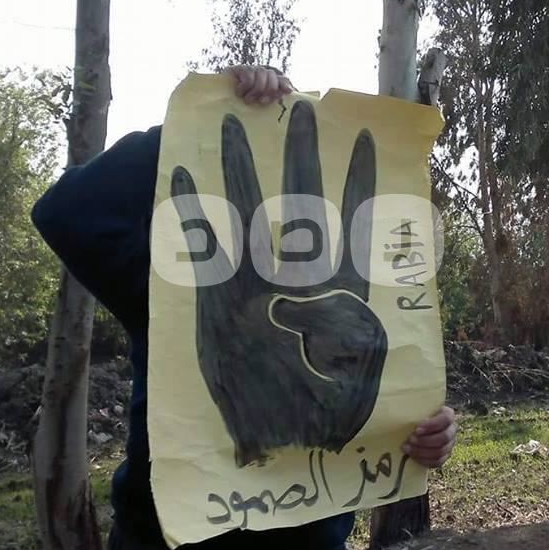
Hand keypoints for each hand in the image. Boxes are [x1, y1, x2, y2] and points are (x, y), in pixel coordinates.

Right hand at [171, 101, 383, 466]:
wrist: (282, 439)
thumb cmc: (330, 405)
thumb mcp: (360, 363)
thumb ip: (344, 321)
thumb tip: (299, 298)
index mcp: (340, 285)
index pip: (355, 218)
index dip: (363, 178)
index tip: (367, 136)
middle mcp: (296, 275)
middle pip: (301, 198)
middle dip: (300, 153)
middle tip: (299, 110)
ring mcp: (256, 284)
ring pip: (249, 212)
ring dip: (240, 168)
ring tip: (230, 124)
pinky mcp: (220, 304)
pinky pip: (205, 251)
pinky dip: (193, 216)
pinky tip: (180, 179)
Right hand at [221, 65, 293, 104]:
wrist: (218, 101)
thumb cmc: (241, 107)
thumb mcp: (260, 104)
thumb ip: (273, 97)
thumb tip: (291, 91)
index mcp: (269, 82)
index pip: (282, 79)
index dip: (285, 84)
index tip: (288, 92)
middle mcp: (261, 73)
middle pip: (273, 76)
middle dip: (269, 90)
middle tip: (261, 102)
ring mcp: (250, 69)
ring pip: (262, 75)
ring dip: (255, 91)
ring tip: (248, 100)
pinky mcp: (239, 68)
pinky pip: (249, 76)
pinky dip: (245, 87)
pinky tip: (239, 92)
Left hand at [403, 406, 456, 468]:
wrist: (412, 428)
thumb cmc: (412, 414)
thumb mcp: (413, 407)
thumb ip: (411, 406)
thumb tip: (398, 405)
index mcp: (447, 414)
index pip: (446, 419)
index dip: (432, 425)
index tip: (417, 429)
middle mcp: (451, 429)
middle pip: (444, 437)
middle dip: (425, 440)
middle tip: (410, 439)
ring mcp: (449, 444)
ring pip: (440, 451)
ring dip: (422, 451)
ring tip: (407, 448)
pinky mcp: (444, 456)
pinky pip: (437, 462)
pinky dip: (424, 460)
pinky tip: (412, 456)